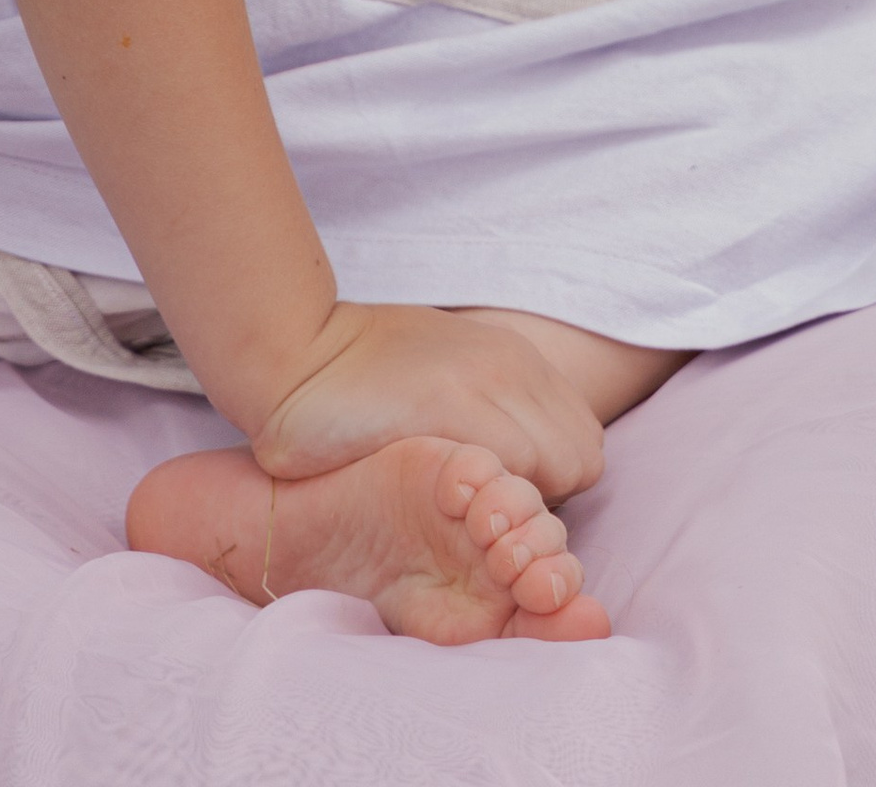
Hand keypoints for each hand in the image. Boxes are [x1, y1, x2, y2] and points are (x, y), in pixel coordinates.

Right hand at [250, 299, 606, 500]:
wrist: (292, 355)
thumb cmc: (359, 382)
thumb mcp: (445, 379)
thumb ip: (489, 412)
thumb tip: (522, 465)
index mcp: (514, 358)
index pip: (583, 442)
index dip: (551, 483)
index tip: (502, 504)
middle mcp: (511, 362)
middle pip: (583, 458)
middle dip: (547, 498)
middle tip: (489, 520)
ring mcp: (485, 376)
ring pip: (560, 465)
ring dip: (525, 502)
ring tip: (470, 518)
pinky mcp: (451, 401)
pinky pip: (514, 465)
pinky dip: (495, 497)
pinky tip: (450, 506)